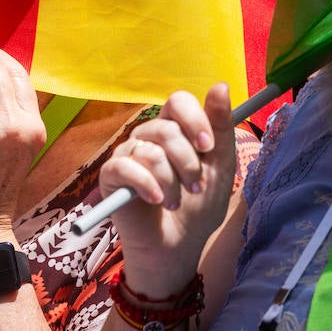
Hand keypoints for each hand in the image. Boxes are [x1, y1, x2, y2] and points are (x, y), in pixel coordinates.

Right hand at [98, 84, 234, 297]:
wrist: (177, 245)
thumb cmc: (198, 208)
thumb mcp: (219, 169)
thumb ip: (220, 129)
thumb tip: (220, 85)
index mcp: (174, 129)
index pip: (177, 100)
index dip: (194, 119)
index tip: (207, 147)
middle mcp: (148, 137)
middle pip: (165, 128)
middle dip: (188, 163)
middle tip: (196, 187)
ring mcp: (127, 155)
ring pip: (150, 151)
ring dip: (171, 182)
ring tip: (176, 201)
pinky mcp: (111, 176)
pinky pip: (126, 168)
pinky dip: (147, 186)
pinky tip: (157, 201)